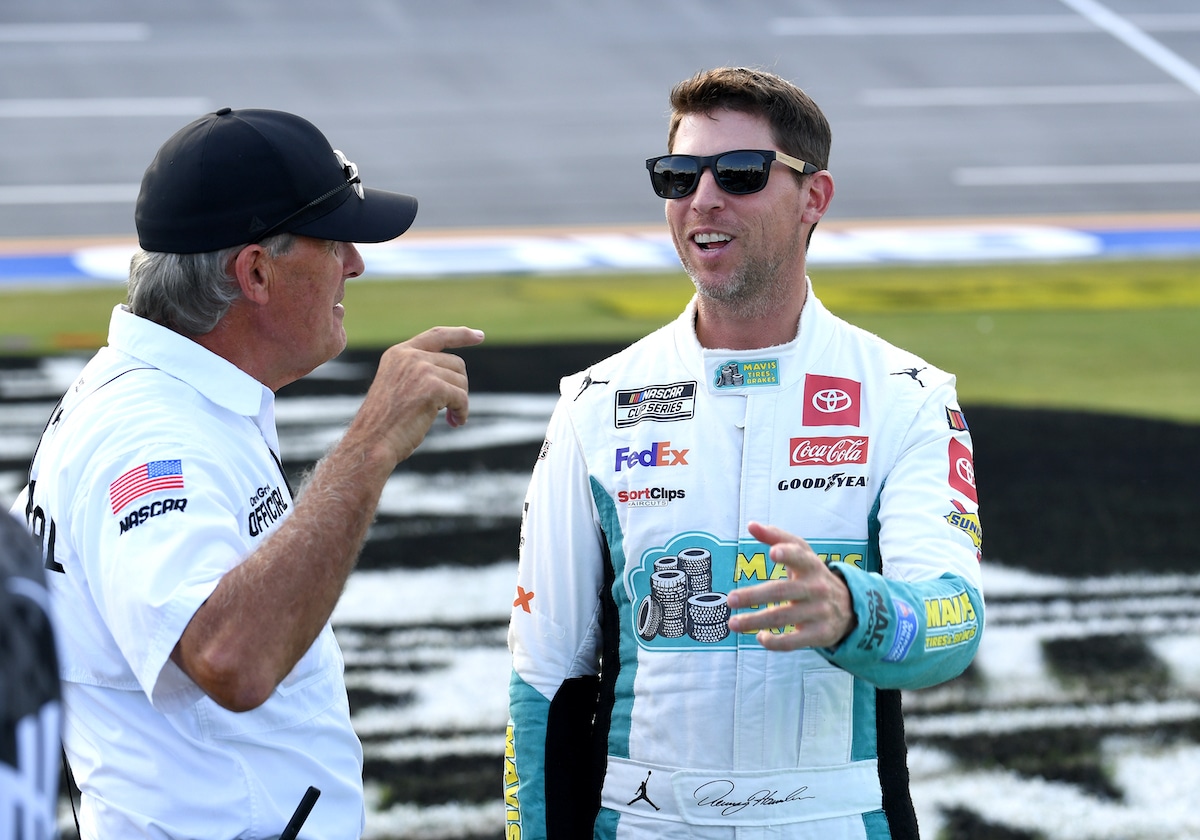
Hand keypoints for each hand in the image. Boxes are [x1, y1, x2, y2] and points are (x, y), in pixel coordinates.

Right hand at [350, 325, 484, 464]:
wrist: (372, 442)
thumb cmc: (386, 423)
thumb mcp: (399, 387)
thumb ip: (420, 372)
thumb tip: (457, 373)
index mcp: (399, 353)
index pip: (437, 336)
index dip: (461, 335)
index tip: (479, 335)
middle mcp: (410, 356)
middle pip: (456, 363)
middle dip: (459, 387)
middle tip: (452, 409)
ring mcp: (421, 369)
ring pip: (461, 381)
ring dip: (460, 402)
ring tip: (451, 417)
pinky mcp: (432, 387)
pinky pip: (462, 397)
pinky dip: (462, 412)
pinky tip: (455, 423)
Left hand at [725, 521, 855, 650]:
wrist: (850, 608)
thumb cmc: (813, 575)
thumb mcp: (802, 554)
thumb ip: (776, 537)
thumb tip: (751, 524)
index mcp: (811, 565)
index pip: (800, 557)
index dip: (787, 554)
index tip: (772, 553)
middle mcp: (816, 588)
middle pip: (781, 592)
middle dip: (753, 596)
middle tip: (730, 600)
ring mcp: (820, 612)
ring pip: (783, 617)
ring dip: (755, 621)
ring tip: (733, 623)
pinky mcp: (820, 634)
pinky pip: (794, 641)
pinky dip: (774, 641)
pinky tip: (759, 637)